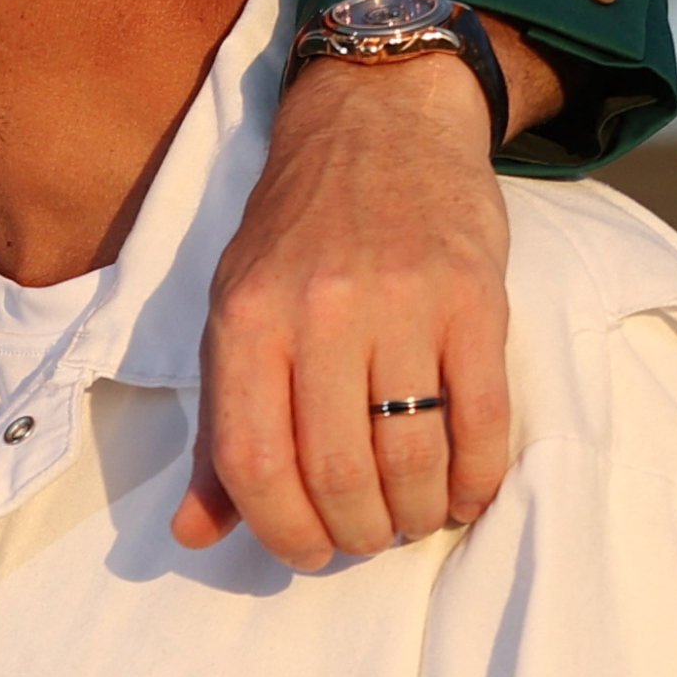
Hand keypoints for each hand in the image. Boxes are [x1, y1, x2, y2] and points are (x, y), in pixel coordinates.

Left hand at [176, 21, 552, 568]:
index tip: (305, 553)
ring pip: (410, 455)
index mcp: (245, 322)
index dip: (281, 530)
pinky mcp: (474, 297)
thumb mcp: (232, 313)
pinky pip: (481, 417)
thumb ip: (217, 428)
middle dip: (354, 532)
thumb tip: (195, 533)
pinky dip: (474, 477)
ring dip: (412, 513)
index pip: (253, 462)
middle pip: (337, 471)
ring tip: (409, 518)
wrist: (379, 122)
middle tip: (364, 539)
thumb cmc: (296, 233)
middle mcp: (318, 313)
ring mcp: (401, 304)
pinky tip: (462, 493)